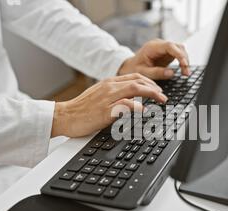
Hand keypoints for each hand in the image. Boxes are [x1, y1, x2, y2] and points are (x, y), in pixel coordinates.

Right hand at [51, 73, 167, 137]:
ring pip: (134, 89)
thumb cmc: (82, 109)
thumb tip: (132, 100)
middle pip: (138, 81)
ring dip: (151, 94)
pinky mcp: (104, 110)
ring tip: (161, 100)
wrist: (64, 116)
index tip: (158, 90)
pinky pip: (124, 105)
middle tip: (163, 96)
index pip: (134, 76)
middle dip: (154, 87)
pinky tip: (144, 111)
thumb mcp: (100, 97)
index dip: (150, 82)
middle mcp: (109, 87)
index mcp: (109, 83)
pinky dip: (137, 107)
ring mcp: (107, 98)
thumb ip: (115, 95)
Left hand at [118, 39, 190, 79]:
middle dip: (184, 59)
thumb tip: (171, 73)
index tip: (184, 64)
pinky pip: (179, 55)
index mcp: (152, 47)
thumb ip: (156, 72)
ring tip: (185, 74)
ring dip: (185, 61)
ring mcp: (164, 49)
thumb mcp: (143, 72)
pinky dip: (183, 63)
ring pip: (180, 50)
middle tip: (186, 73)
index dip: (179, 54)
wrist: (130, 67)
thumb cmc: (134, 68)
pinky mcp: (167, 54)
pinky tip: (183, 71)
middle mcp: (160, 45)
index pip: (170, 46)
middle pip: (178, 47)